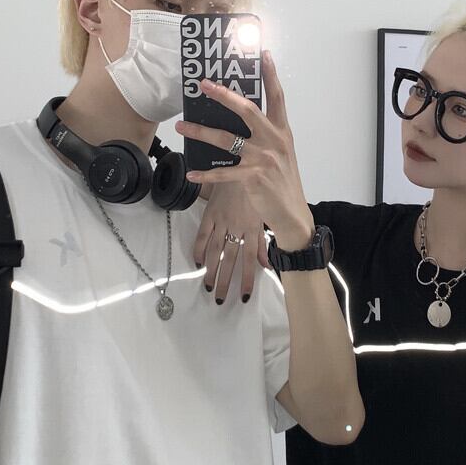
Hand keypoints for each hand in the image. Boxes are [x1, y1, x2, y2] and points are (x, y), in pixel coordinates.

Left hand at [175, 50, 314, 251]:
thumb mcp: (281, 154)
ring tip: (181, 125)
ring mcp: (262, 159)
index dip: (270, 74)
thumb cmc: (284, 183)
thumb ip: (265, 137)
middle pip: (247, 109)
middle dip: (223, 94)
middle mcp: (273, 141)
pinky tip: (192, 172)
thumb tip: (238, 124)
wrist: (292, 213)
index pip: (277, 97)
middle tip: (203, 85)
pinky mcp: (252, 177)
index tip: (263, 53)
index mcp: (282, 132)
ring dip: (200, 131)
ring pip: (226, 138)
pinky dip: (205, 173)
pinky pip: (222, 172)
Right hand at [194, 181, 269, 304]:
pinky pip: (203, 234)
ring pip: (215, 251)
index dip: (247, 279)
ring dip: (211, 270)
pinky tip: (198, 263)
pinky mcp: (210, 214)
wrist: (240, 166)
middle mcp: (236, 228)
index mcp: (252, 229)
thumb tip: (266, 265)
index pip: (250, 260)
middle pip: (230, 260)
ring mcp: (222, 221)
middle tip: (220, 298)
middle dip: (225, 281)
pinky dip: (199, 249)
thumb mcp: (262, 218)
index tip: (244, 296)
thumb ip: (262, 244)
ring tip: (208, 286)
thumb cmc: (255, 193)